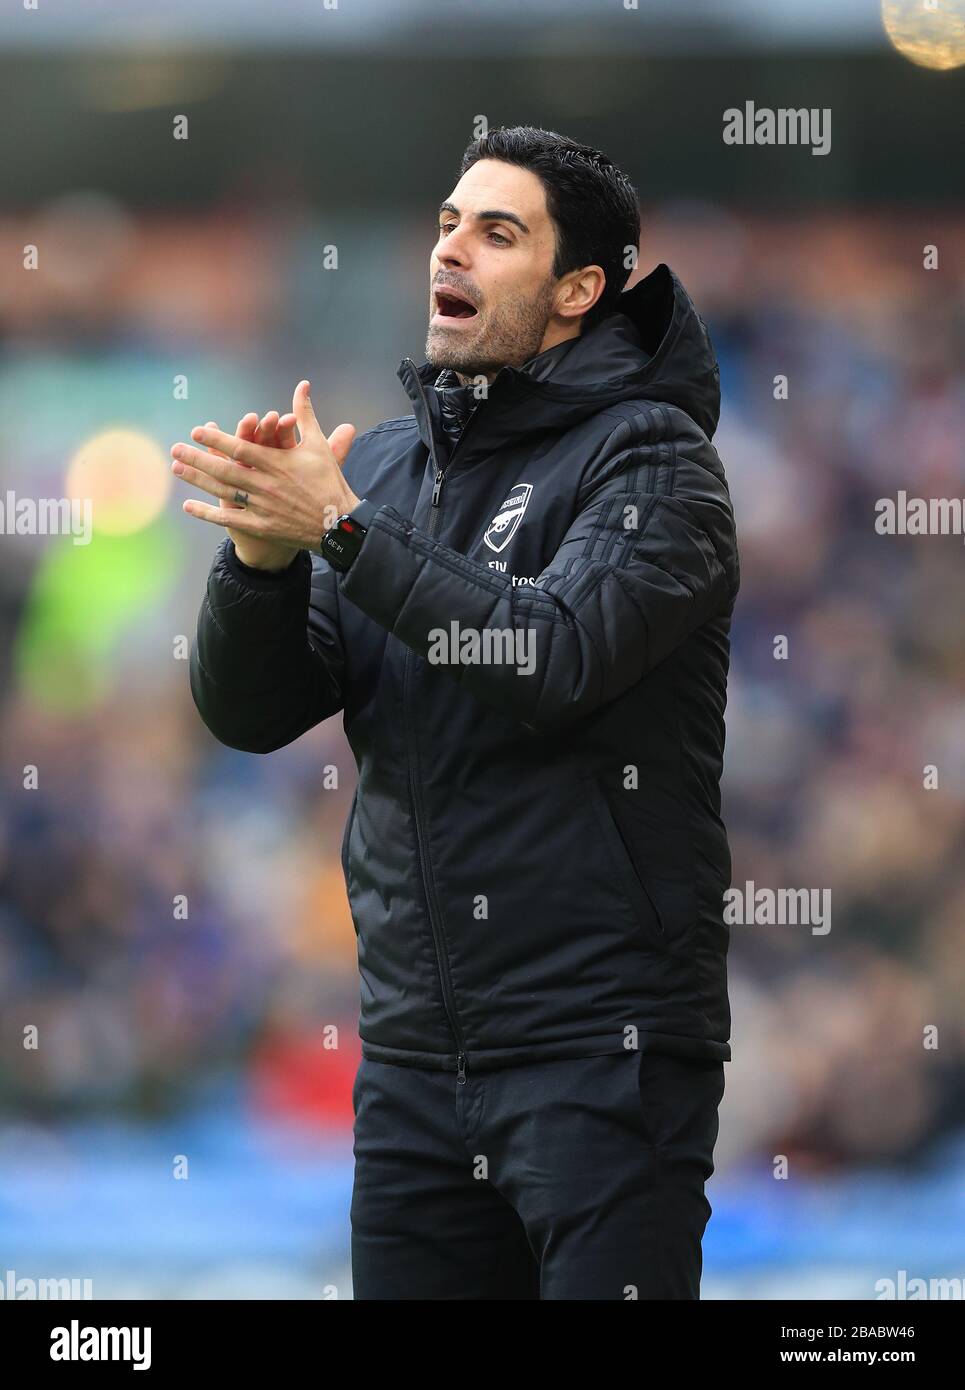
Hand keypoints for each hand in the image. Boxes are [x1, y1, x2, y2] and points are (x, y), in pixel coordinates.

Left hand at [171, 380, 359, 569]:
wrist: (338, 523)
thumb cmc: (329, 481)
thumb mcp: (319, 445)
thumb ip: (306, 414)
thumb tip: (303, 385)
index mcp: (278, 463)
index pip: (241, 448)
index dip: (217, 439)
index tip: (197, 431)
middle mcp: (266, 484)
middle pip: (224, 469)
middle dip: (197, 459)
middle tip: (175, 450)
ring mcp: (262, 507)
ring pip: (223, 492)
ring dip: (197, 480)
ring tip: (176, 469)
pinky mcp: (262, 526)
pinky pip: (229, 519)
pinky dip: (208, 513)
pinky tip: (188, 506)